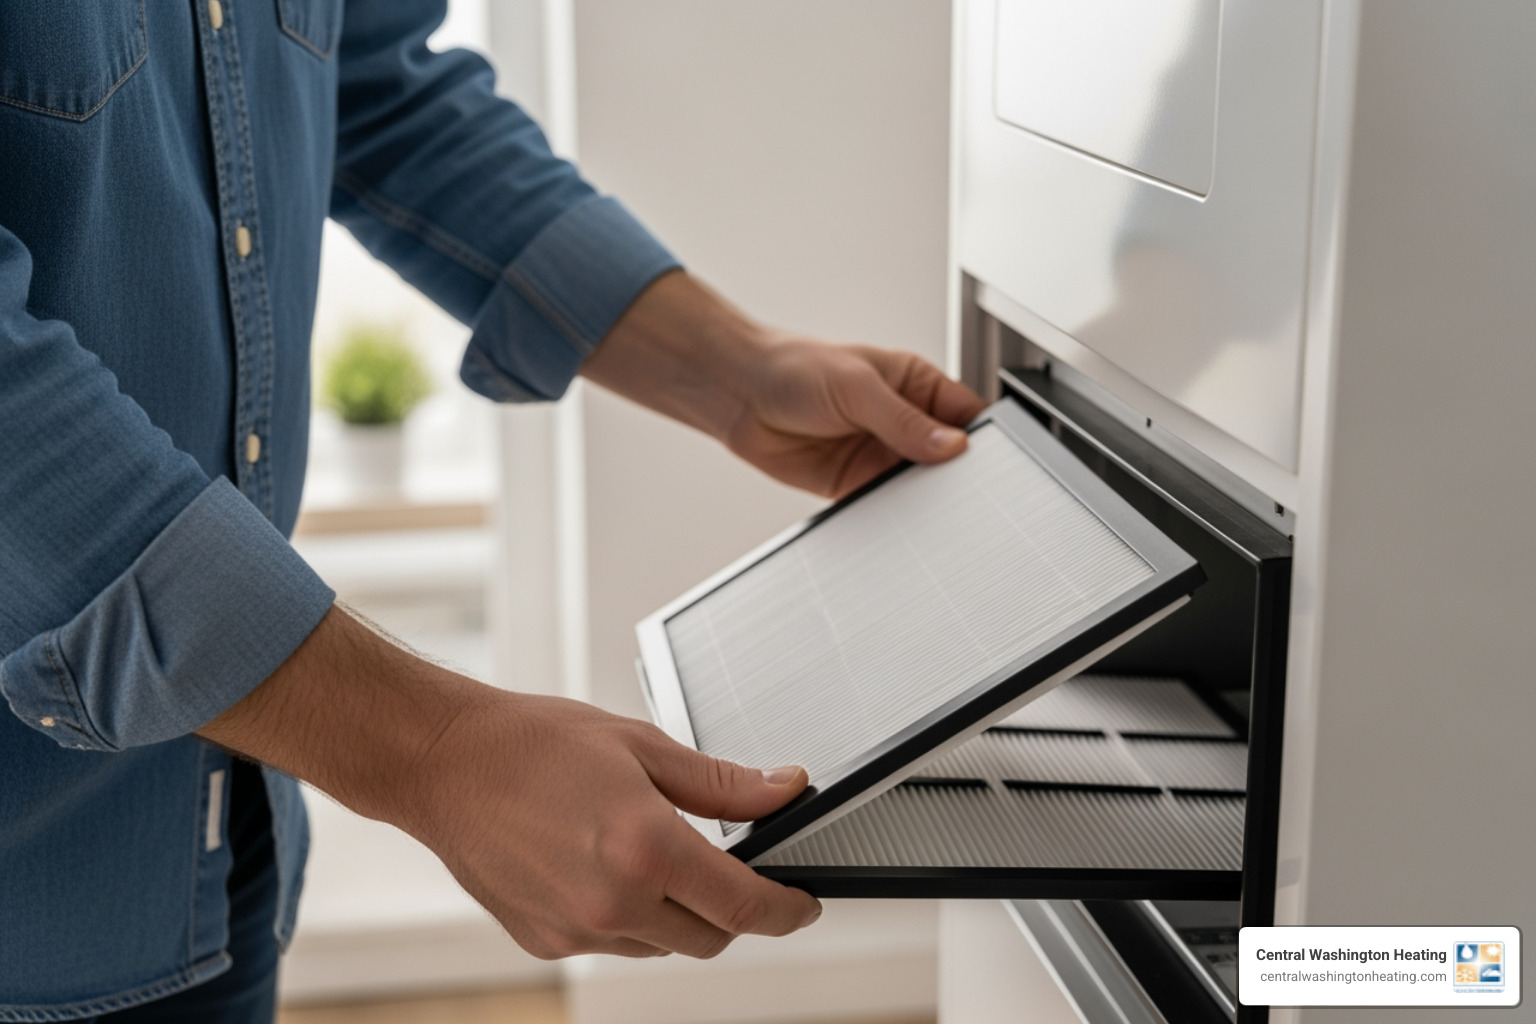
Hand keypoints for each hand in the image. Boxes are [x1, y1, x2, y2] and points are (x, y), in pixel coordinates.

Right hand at [409, 690, 821, 958]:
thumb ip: (722, 783)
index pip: (744, 906)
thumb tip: (783, 791)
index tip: (803, 903)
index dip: (786, 910)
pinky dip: (630, 916)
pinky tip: (605, 865)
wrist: (445, 764)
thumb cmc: (532, 744)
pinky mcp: (546, 942)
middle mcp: (613, 903)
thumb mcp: (643, 746)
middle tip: (729, 865)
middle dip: (734, 908)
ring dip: (679, 912)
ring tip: (651, 850)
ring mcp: (577, 931)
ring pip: (664, 945)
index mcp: (645, 849)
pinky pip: (615, 944)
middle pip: (711, 937)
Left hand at [723, 337, 987, 496]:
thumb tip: (950, 445)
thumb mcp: (858, 386)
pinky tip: (899, 520)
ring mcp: (880, 455)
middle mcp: (902, 422)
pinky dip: (894, 518)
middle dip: (957, 476)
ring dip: (926, 500)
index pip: (965, 415)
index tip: (989, 461)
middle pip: (949, 457)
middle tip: (963, 492)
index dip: (981, 438)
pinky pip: (887, 507)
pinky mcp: (856, 484)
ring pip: (921, 487)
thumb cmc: (794, 368)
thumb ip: (904, 420)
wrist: (740, 395)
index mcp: (914, 385)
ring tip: (932, 509)